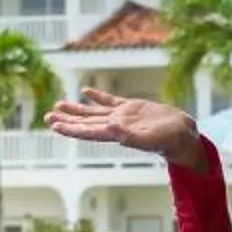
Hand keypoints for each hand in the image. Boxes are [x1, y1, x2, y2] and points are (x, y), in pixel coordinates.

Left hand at [44, 87, 204, 167]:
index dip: (71, 128)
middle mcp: (115, 126)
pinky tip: (86, 91)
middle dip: (66, 121)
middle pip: (86, 123)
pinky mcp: (131, 108)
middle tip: (47, 118)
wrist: (184, 135)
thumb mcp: (152, 138)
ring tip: (58, 106)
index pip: (88, 131)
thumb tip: (110, 130)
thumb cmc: (170, 140)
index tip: (55, 125)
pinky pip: (110, 101)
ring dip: (76, 110)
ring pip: (94, 112)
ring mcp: (122, 116)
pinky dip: (97, 97)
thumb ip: (131, 136)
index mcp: (117, 134)